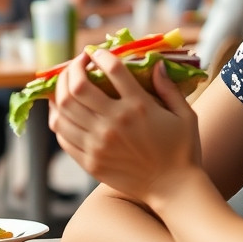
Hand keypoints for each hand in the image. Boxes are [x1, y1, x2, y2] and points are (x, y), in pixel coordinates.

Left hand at [48, 49, 197, 200]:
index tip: (96, 52)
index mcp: (139, 107)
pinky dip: (58, 118)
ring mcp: (99, 143)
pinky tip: (62, 110)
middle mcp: (114, 123)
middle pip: (77, 87)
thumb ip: (169, 88)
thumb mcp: (185, 115)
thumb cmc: (182, 150)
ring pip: (63, 109)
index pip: (112, 69)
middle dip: (72, 68)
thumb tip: (156, 64)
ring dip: (60, 90)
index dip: (100, 54)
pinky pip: (63, 135)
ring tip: (65, 83)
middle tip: (77, 64)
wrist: (173, 190)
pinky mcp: (90, 161)